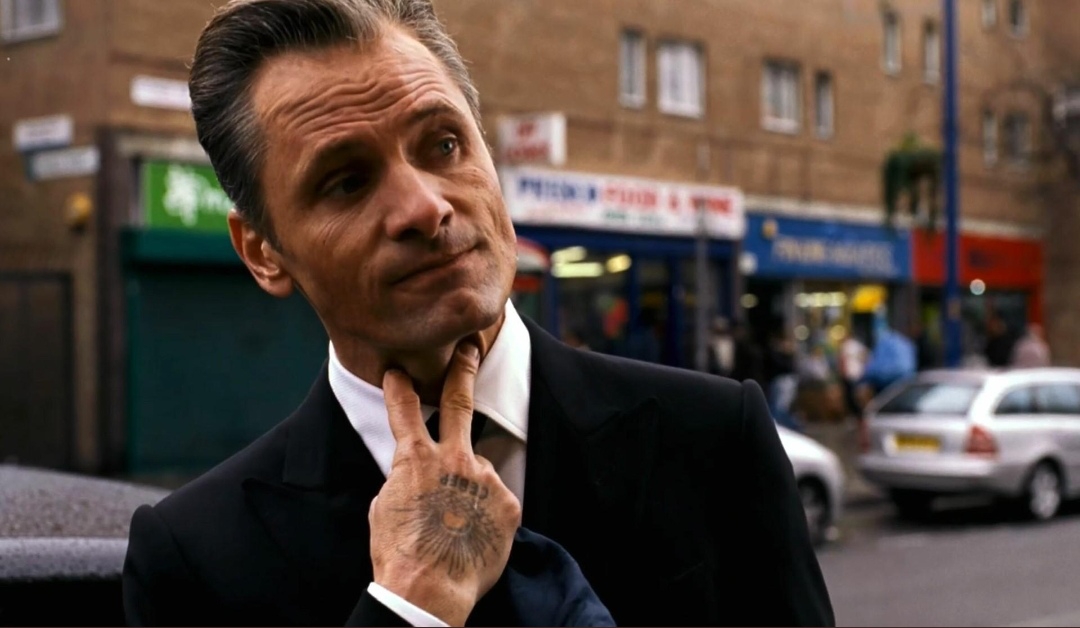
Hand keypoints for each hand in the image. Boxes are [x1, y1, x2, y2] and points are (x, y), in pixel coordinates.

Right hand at [369, 341, 520, 625]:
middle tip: (469, 349)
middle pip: (459, 403)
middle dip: (462, 370)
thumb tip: (418, 477)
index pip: (405, 409)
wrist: (431, 589)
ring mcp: (484, 478)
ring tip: (455, 524)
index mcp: (415, 459)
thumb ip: (405, 480)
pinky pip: (495, 498)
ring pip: (477, 469)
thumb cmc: (400, 554)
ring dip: (468, 487)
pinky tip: (473, 534)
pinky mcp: (508, 501)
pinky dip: (485, 512)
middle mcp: (453, 459)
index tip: (398, 372)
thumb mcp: (384, 508)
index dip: (400, 387)